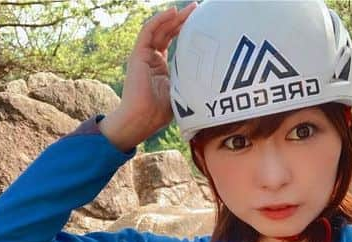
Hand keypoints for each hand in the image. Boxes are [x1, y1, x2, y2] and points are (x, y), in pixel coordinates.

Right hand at [100, 3, 196, 150]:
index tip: (203, 23)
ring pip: (160, 28)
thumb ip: (190, 81)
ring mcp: (145, 54)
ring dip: (175, 17)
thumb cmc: (161, 113)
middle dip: (184, 19)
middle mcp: (153, 57)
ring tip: (191, 9)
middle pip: (169, 32)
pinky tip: (173, 13)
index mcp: (163, 66)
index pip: (175, 42)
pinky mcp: (138, 54)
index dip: (188, 31)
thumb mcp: (182, 93)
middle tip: (199, 9)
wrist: (142, 119)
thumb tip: (213, 80)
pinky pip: (149, 31)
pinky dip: (160, 20)